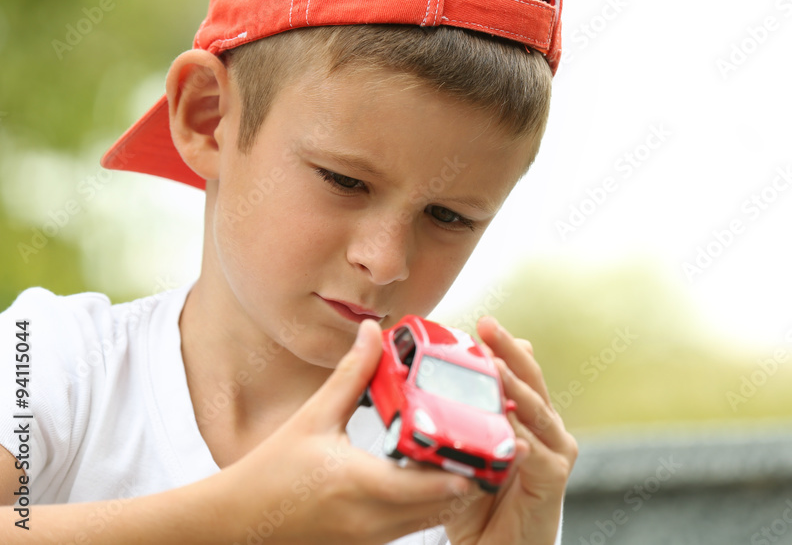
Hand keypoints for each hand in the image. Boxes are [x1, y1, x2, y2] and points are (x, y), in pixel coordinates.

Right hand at [218, 320, 474, 544]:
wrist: (238, 522)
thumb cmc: (271, 471)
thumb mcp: (314, 417)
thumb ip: (352, 375)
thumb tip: (373, 332)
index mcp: (360, 483)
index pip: (429, 485)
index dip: (463, 469)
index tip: (488, 446)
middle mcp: (371, 518)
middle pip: (442, 506)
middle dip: (469, 477)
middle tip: (490, 445)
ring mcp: (370, 536)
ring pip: (431, 519)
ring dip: (452, 492)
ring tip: (469, 457)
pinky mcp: (368, 543)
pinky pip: (412, 526)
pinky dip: (430, 505)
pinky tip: (433, 477)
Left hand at [443, 317, 577, 544]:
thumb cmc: (477, 503)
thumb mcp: (455, 457)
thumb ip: (443, 430)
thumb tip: (407, 398)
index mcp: (524, 415)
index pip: (515, 371)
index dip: (498, 346)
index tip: (477, 324)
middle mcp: (544, 426)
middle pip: (530, 377)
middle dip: (507, 350)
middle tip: (487, 326)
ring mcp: (554, 449)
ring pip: (536, 409)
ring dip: (515, 386)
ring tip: (496, 365)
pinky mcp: (554, 478)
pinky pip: (538, 455)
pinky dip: (524, 442)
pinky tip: (512, 433)